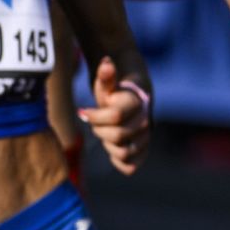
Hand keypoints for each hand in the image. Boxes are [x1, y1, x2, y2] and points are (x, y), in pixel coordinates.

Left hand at [78, 58, 150, 174]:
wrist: (133, 103)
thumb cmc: (115, 93)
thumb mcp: (107, 84)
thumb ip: (106, 75)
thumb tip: (106, 62)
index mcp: (137, 104)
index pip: (115, 116)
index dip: (95, 116)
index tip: (84, 111)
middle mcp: (145, 121)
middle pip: (117, 136)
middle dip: (100, 130)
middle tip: (96, 123)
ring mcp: (146, 138)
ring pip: (124, 152)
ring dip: (108, 145)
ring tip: (105, 134)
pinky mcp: (142, 152)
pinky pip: (131, 166)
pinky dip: (118, 161)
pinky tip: (111, 149)